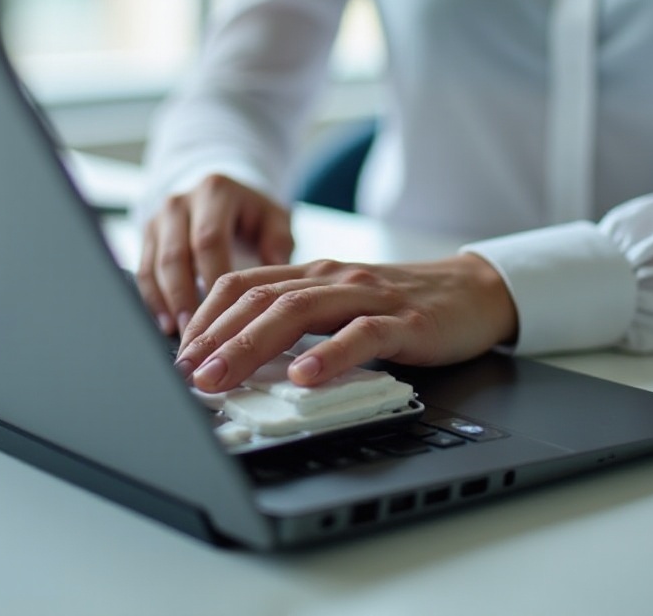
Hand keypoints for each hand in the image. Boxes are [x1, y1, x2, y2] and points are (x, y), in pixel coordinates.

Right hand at [136, 174, 293, 336]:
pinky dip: (153, 300)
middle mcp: (181, 202)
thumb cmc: (253, 214)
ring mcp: (159, 218)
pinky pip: (144, 272)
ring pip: (154, 265)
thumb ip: (279, 245)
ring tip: (181, 334)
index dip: (213, 278)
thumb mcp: (276, 219)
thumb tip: (273, 282)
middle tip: (196, 333)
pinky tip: (166, 324)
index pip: (209, 240)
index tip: (224, 313)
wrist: (223, 195)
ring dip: (166, 303)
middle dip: (184, 297)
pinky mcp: (147, 235)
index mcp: (215, 191)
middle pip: (175, 254)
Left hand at [173, 253, 517, 391]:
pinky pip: (361, 334)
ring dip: (254, 345)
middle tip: (187, 372)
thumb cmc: (398, 306)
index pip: (242, 285)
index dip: (206, 316)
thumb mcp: (338, 307)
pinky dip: (330, 355)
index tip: (181, 351)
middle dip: (217, 336)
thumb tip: (238, 357)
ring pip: (299, 311)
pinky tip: (305, 377)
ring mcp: (367, 296)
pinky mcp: (404, 320)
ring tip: (225, 377)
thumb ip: (296, 322)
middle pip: (261, 299)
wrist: (471, 292)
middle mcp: (331, 277)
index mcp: (310, 274)